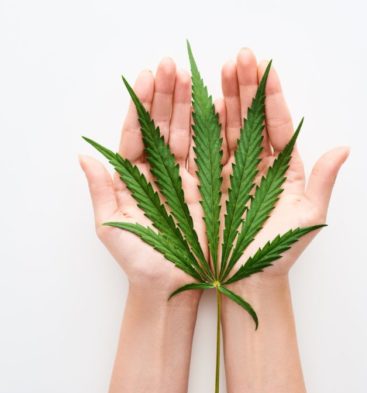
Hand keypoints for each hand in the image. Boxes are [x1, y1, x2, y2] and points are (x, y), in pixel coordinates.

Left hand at [80, 57, 215, 295]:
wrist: (171, 286)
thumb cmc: (139, 260)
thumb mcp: (112, 226)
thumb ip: (101, 190)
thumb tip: (83, 156)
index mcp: (136, 177)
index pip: (137, 134)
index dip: (140, 105)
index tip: (146, 77)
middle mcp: (162, 173)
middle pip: (163, 128)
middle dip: (166, 96)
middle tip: (171, 66)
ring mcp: (187, 178)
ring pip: (188, 135)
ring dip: (189, 106)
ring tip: (192, 77)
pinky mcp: (210, 188)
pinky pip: (212, 155)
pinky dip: (214, 132)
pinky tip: (216, 106)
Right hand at [220, 48, 348, 281]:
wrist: (248, 277)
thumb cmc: (279, 250)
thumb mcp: (308, 218)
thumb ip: (322, 182)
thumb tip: (344, 149)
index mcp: (282, 169)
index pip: (278, 125)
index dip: (272, 97)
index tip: (266, 69)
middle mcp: (255, 165)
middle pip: (250, 120)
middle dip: (246, 87)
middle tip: (240, 58)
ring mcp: (230, 171)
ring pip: (228, 129)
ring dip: (225, 98)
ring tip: (222, 70)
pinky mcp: (208, 182)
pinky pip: (206, 150)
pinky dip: (204, 128)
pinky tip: (204, 103)